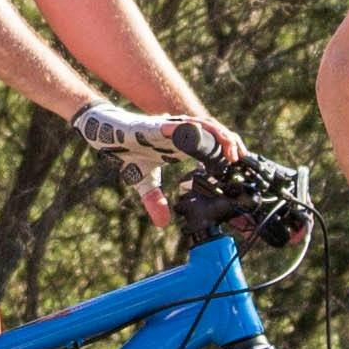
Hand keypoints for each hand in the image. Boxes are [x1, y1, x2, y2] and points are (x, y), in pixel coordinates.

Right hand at [71, 97, 240, 204]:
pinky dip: (187, 129)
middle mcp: (180, 134)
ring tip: (230, 149)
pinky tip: (198, 135)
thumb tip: (163, 223)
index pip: (211, 144)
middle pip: (213, 132)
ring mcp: (170, 129)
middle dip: (230, 143)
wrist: (108, 135)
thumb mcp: (144, 183)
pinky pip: (175, 126)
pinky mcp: (155, 127)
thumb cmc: (130, 152)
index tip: (237, 165)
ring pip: (202, 125)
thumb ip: (155, 201)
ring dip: (218, 135)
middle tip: (240, 159)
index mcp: (182, 145)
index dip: (226, 152)